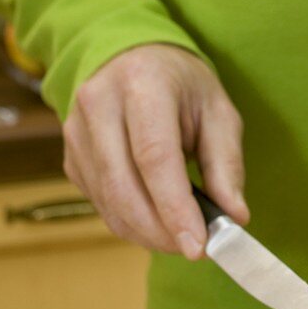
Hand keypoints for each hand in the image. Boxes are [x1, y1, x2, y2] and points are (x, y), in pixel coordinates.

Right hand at [63, 44, 247, 256]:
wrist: (130, 60)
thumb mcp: (217, 112)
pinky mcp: (72, 159)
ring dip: (149, 234)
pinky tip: (158, 222)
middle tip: (194, 249)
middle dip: (162, 232)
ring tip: (181, 236)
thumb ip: (227, 165)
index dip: (175, 209)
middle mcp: (99, 104)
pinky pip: (103, 206)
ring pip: (111, 205)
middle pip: (125, 189)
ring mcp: (78, 133)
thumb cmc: (180, 87)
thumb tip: (235, 217)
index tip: (197, 247)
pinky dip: (133, 225)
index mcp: (142, 83)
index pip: (154, 158)